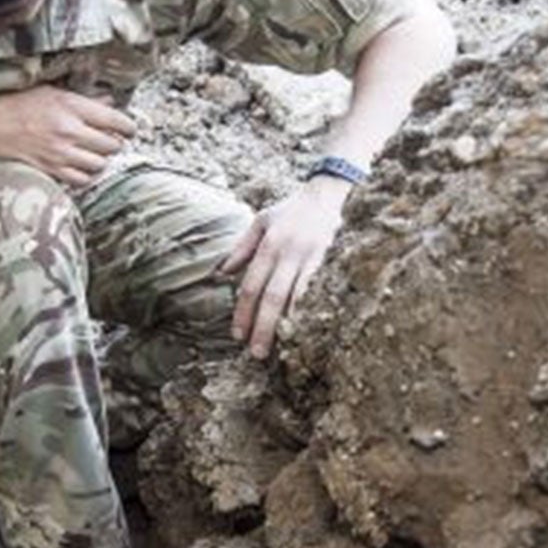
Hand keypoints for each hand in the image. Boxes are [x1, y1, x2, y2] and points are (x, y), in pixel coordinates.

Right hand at [0, 86, 135, 188]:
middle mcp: (69, 131)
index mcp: (71, 106)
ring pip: (100, 165)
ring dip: (101, 160)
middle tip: (108, 139)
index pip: (116, 121)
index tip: (129, 129)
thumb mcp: (52, 92)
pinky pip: (82, 180)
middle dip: (114, 143)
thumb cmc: (17, 104)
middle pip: (112, 145)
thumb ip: (83, 100)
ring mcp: (61, 153)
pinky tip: (81, 166)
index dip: (128, 127)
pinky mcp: (52, 170)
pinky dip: (86, 175)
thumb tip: (108, 103)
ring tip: (93, 153)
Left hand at [218, 179, 349, 359]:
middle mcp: (287, 253)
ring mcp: (308, 259)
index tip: (237, 334)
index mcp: (269, 245)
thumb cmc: (290, 209)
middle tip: (255, 352)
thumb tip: (222, 273)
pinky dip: (305, 311)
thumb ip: (241, 248)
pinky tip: (300, 329)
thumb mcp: (260, 221)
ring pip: (293, 297)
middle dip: (262, 326)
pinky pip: (313, 291)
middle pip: (271, 296)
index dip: (244, 311)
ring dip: (283, 324)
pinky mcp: (326, 262)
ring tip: (276, 347)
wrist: (325, 195)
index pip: (252, 285)